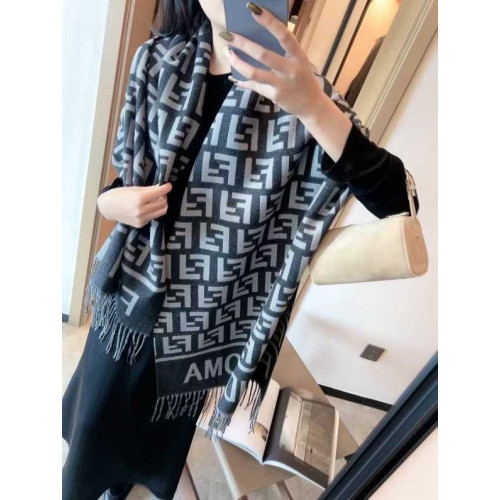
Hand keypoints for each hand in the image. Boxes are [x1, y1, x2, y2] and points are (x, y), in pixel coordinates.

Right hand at [97, 183, 172, 227]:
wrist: (107, 208)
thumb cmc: (119, 194)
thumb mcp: (134, 189)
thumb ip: (149, 189)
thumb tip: (162, 187)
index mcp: (139, 198)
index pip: (159, 193)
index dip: (166, 188)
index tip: (168, 185)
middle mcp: (141, 210)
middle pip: (163, 203)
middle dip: (164, 196)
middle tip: (161, 192)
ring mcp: (141, 219)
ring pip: (161, 211)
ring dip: (162, 205)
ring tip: (157, 200)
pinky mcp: (140, 224)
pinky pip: (153, 216)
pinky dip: (154, 211)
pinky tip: (148, 207)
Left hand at [219, 2, 328, 120]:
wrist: (312, 104)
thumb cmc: (302, 77)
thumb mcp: (299, 60)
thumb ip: (284, 49)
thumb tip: (260, 33)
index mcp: (298, 55)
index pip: (283, 35)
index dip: (269, 21)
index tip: (253, 9)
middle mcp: (290, 69)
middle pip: (263, 54)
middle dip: (242, 43)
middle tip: (227, 34)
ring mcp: (282, 84)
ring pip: (254, 73)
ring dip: (237, 62)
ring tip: (227, 52)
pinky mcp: (274, 96)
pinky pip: (254, 86)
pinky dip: (242, 80)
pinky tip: (233, 75)